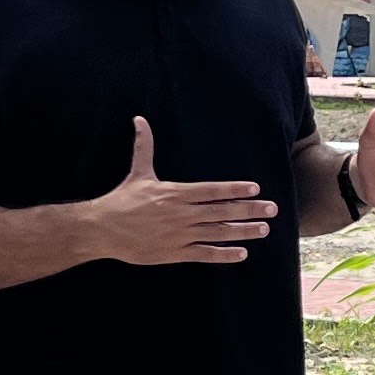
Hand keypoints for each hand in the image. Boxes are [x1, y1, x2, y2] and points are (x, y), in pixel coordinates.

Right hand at [82, 119, 274, 266]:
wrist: (103, 230)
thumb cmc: (121, 200)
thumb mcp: (137, 173)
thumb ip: (144, 147)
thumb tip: (139, 120)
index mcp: (175, 193)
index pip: (212, 191)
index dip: (235, 190)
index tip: (255, 189)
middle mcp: (181, 214)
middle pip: (222, 212)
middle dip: (249, 210)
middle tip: (272, 209)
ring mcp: (179, 235)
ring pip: (218, 233)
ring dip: (243, 232)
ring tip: (263, 229)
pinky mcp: (174, 253)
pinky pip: (204, 255)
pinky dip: (224, 255)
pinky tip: (241, 254)